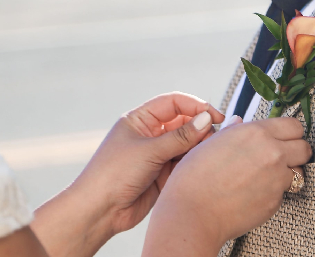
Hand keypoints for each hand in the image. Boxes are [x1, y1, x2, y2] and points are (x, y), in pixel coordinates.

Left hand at [31, 92, 223, 256]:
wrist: (99, 211)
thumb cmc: (113, 174)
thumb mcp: (149, 151)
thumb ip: (181, 136)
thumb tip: (207, 119)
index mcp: (140, 120)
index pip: (173, 103)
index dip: (196, 106)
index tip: (215, 115)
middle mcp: (150, 134)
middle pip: (183, 122)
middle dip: (200, 127)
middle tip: (215, 137)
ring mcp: (157, 154)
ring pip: (187, 143)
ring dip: (199, 146)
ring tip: (210, 152)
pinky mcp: (164, 174)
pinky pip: (185, 162)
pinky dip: (195, 162)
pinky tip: (202, 165)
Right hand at [142, 117, 311, 256]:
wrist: (192, 213)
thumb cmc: (194, 178)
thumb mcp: (211, 143)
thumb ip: (233, 131)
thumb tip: (239, 123)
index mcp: (256, 133)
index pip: (294, 125)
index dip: (289, 132)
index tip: (283, 138)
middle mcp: (272, 153)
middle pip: (305, 147)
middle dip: (296, 151)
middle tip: (281, 157)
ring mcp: (276, 179)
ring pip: (297, 172)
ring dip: (287, 173)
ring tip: (265, 177)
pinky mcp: (275, 201)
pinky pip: (283, 192)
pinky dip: (273, 192)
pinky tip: (253, 193)